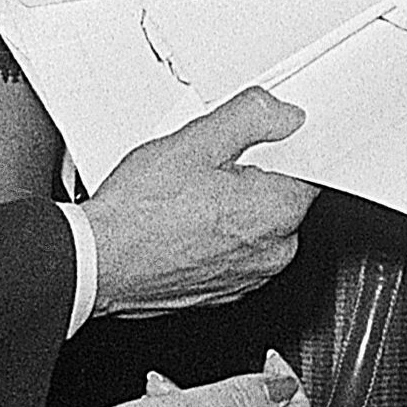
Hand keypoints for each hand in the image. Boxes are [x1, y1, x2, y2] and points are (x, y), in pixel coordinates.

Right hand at [81, 89, 315, 315]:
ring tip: (189, 197)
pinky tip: (184, 221)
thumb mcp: (195, 141)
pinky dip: (217, 236)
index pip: (309, 169)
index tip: (255, 142)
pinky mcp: (223, 291)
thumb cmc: (137, 213)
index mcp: (275, 212)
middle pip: (282, 198)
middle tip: (208, 168)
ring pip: (257, 227)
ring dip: (234, 208)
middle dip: (253, 177)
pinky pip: (235, 252)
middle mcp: (270, 253)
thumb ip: (250, 117)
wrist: (97, 261)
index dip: (280, 149)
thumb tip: (285, 115)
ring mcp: (247, 277)